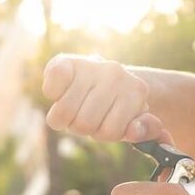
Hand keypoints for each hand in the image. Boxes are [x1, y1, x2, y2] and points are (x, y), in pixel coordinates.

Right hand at [43, 54, 168, 142]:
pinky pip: (51, 87)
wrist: (103, 76)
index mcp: (136, 90)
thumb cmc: (117, 106)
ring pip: (64, 113)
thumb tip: (135, 130)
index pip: (110, 131)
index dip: (103, 134)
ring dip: (65, 118)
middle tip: (88, 115)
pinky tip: (61, 93)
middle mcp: (115, 73)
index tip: (107, 121)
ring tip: (76, 107)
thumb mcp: (134, 121)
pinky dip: (52, 94)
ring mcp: (90, 66)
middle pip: (84, 124)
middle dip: (83, 128)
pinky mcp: (65, 61)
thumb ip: (143, 130)